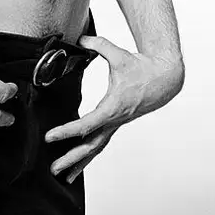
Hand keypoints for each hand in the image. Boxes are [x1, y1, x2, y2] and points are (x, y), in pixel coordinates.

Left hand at [45, 35, 183, 182]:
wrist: (163, 78)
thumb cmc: (141, 67)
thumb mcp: (118, 54)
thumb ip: (98, 45)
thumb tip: (81, 39)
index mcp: (113, 106)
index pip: (87, 125)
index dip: (67, 132)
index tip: (50, 137)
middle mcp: (114, 119)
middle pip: (90, 145)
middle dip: (71, 158)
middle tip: (52, 168)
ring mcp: (116, 124)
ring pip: (96, 148)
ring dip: (79, 162)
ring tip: (63, 175)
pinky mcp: (117, 123)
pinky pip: (101, 143)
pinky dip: (88, 155)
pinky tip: (78, 165)